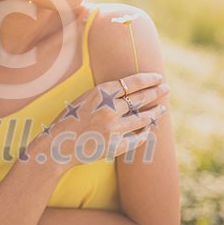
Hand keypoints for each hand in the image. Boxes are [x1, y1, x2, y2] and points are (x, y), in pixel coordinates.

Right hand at [29, 72, 169, 171]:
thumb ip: (104, 95)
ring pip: (142, 118)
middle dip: (157, 92)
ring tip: (162, 108)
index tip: (158, 78)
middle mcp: (108, 109)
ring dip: (155, 112)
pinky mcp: (115, 145)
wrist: (56, 146)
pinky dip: (144, 132)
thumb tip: (129, 90)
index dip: (148, 79)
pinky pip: (137, 138)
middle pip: (140, 98)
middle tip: (166, 89)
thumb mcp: (83, 99)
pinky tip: (148, 129)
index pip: (132, 83)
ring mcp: (113, 128)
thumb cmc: (68, 120)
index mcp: (99, 94)